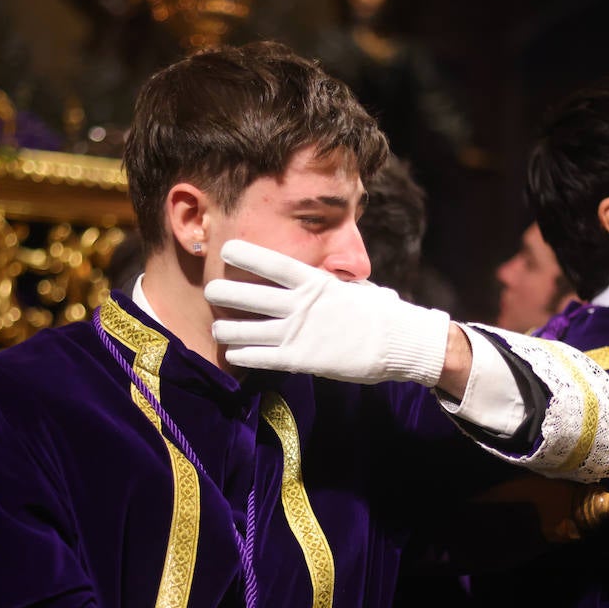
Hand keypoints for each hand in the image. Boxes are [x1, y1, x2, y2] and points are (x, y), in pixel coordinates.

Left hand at [205, 239, 449, 386]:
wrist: (398, 342)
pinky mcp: (301, 360)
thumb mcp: (349, 287)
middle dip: (224, 292)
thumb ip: (325, 282)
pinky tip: (232, 352)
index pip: (273, 263)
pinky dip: (243, 354)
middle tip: (210, 289)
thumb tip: (314, 272)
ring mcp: (299, 333)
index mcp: (314, 282)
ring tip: (217, 327)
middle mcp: (301, 305)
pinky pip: (262, 357)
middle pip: (250, 295)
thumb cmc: (376, 312)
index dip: (247, 254)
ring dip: (227, 328)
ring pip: (248, 329)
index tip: (226, 248)